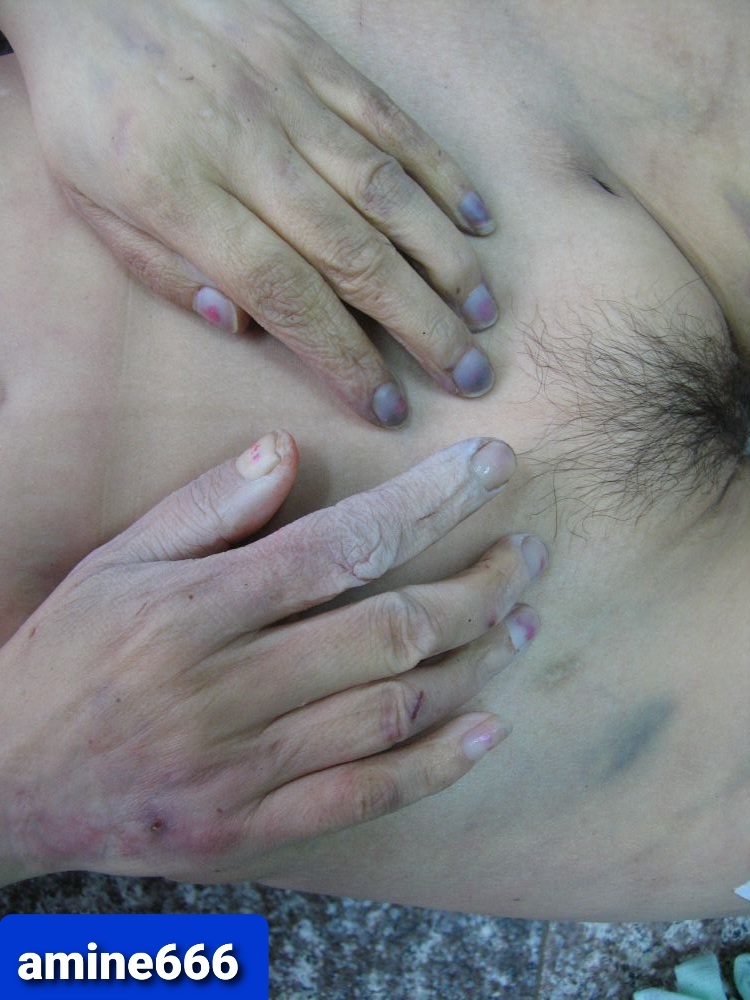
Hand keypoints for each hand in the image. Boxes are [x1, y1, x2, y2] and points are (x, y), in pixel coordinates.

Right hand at [0, 434, 544, 884]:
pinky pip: (365, 798)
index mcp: (198, 611)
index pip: (342, 545)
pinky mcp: (251, 828)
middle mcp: (231, 687)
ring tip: (522, 620)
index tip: (491, 470)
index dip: (430, 503)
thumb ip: (204, 509)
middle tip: (527, 553)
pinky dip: (438, 764)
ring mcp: (245, 767)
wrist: (7, 784)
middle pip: (390, 630)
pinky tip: (490, 727)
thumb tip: (287, 454)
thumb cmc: (64, 659)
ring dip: (474, 663)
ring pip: (393, 711)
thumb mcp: (115, 565)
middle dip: (477, 584)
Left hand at [1, 0, 499, 426]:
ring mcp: (287, 99)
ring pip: (387, 193)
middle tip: (469, 373)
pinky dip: (439, 172)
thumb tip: (242, 329)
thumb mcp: (90, 205)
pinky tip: (476, 219)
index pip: (287, 297)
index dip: (344, 358)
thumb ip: (163, 272)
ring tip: (483, 314)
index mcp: (186, 200)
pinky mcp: (311, 57)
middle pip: (354, 256)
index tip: (386, 405)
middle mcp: (250, 154)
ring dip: (444, 260)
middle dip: (421, 325)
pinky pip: (388, 120)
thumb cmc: (87, 108)